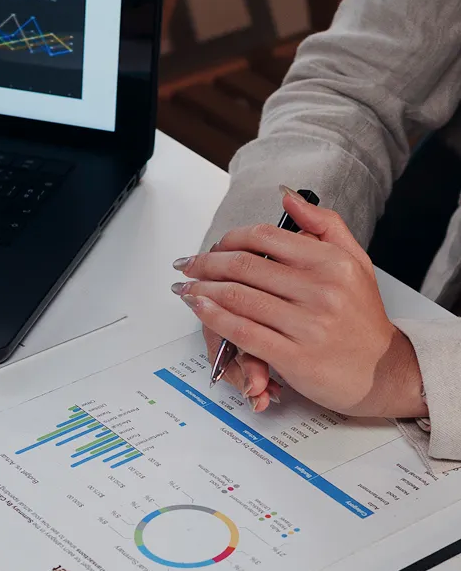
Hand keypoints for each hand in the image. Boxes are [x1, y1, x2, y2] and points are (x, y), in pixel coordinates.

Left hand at [174, 187, 424, 417]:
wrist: (385, 372)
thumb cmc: (363, 318)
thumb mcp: (355, 262)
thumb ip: (323, 224)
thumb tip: (287, 197)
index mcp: (332, 262)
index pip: (264, 237)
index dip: (228, 239)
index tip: (213, 246)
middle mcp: (322, 290)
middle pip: (244, 266)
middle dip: (205, 263)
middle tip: (187, 266)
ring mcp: (308, 324)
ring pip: (238, 296)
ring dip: (201, 288)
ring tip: (185, 287)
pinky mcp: (295, 356)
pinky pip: (242, 330)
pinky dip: (213, 316)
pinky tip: (198, 307)